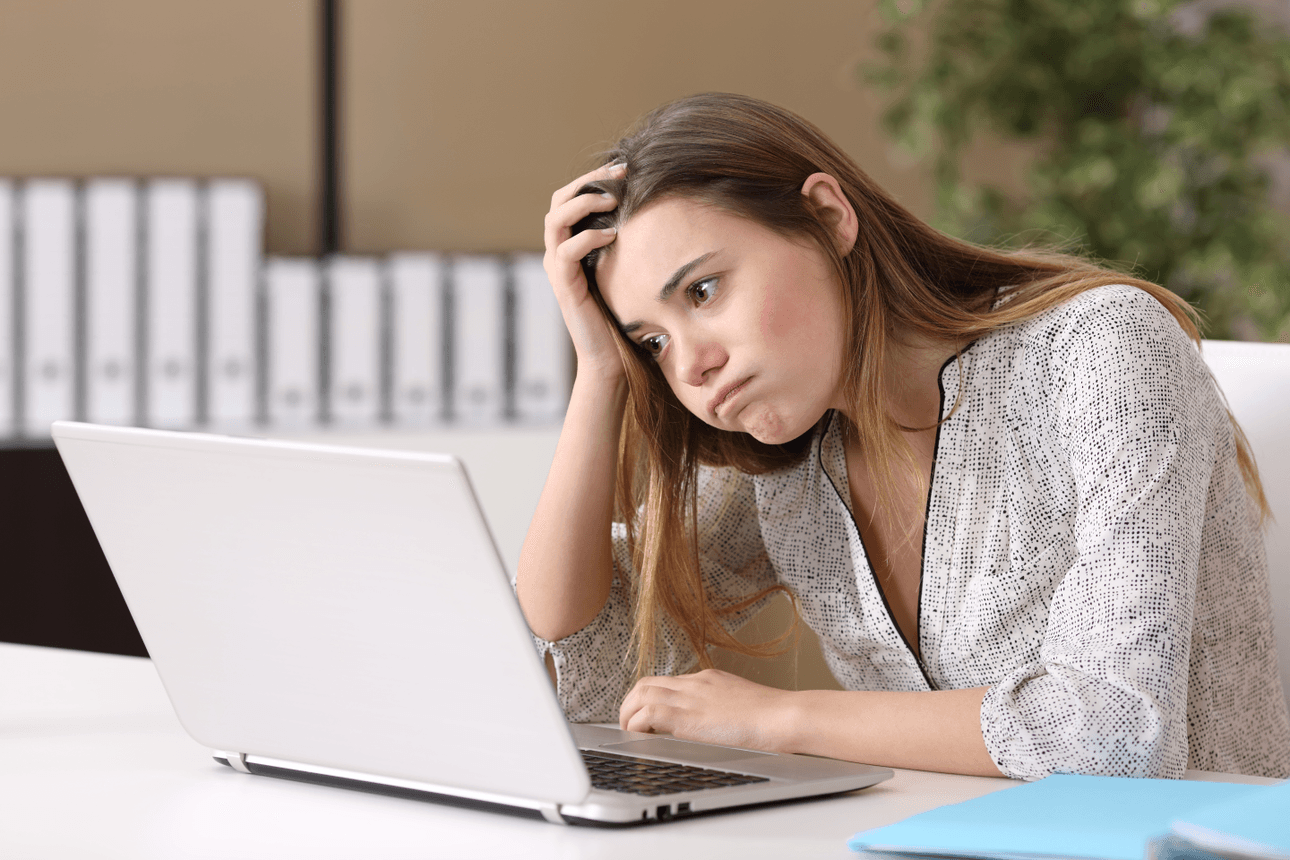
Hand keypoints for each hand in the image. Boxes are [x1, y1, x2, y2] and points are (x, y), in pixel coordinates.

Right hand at [543, 162, 627, 382]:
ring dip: (583, 202)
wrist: (611, 357)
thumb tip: (658, 211)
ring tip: (612, 198)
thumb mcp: (629, 269)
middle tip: (619, 173)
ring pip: (555, 220)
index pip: (570, 197)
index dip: (593, 178)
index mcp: (572, 244)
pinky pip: (565, 252)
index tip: (625, 168)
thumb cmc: (624, 315)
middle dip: (588, 181)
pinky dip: (586, 237)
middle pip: (558, 200)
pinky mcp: (564, 287)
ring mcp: (558, 269)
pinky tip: (612, 234)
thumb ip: (631, 242)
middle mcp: (559, 252)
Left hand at [619, 668, 797, 752]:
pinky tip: (640, 739)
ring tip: (629, 733)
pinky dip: (637, 725)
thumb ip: (723, 709)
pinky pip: (648, 714)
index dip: (650, 698)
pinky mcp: (688, 717)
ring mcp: (690, 696)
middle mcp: (695, 683)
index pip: (667, 682)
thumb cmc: (774, 717)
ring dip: (628, 714)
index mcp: (708, 679)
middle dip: (631, 703)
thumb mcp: (742, 704)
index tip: (646, 715)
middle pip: (647, 683)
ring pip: (641, 694)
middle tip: (629, 724)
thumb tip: (717, 725)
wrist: (785, 717)